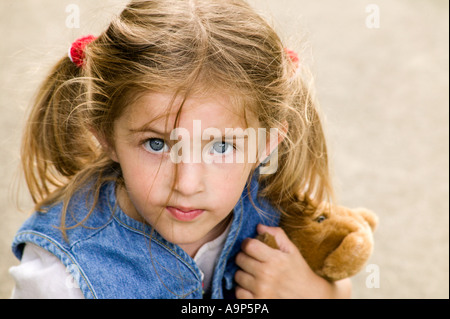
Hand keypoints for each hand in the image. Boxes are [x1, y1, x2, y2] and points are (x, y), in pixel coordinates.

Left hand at [234, 224, 350, 298]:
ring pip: (237, 275)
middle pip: (240, 259)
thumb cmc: (299, 271)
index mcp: (275, 259)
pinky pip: (238, 292)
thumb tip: (259, 226)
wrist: (309, 297)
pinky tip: (251, 286)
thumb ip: (277, 235)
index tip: (250, 245)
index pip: (249, 246)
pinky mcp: (259, 302)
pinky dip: (242, 289)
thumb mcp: (292, 250)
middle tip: (252, 259)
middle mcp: (266, 274)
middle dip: (244, 257)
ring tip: (252, 273)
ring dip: (243, 273)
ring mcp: (261, 290)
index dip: (247, 243)